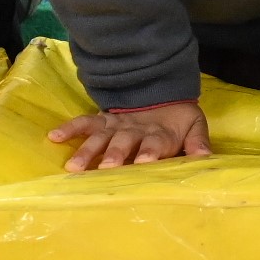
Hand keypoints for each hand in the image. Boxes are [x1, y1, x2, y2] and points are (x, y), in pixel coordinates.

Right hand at [49, 98, 212, 172]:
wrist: (162, 92)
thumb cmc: (178, 120)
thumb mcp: (195, 127)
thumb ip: (199, 142)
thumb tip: (206, 158)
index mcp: (159, 134)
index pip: (155, 143)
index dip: (150, 151)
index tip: (144, 162)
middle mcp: (135, 130)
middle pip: (124, 142)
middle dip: (115, 154)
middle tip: (106, 167)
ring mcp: (116, 125)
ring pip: (100, 137)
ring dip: (87, 150)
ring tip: (73, 166)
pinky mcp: (102, 120)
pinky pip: (84, 122)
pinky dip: (69, 128)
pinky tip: (53, 136)